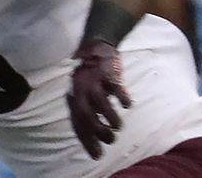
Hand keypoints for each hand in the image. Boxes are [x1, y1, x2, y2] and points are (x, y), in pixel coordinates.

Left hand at [66, 39, 130, 159]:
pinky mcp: (108, 72)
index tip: (97, 155)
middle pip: (86, 115)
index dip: (86, 141)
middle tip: (110, 140)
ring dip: (110, 118)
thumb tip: (95, 140)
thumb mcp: (85, 95)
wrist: (96, 47)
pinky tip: (127, 105)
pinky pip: (115, 87)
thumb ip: (89, 113)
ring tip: (118, 126)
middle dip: (98, 132)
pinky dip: (122, 98)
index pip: (77, 123)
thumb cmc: (91, 77)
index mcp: (74, 97)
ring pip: (100, 103)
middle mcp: (81, 89)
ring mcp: (94, 80)